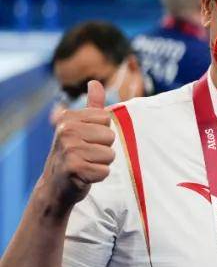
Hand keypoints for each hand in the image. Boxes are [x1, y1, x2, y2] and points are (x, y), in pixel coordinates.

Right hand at [40, 80, 114, 208]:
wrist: (55, 184)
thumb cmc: (74, 153)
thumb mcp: (80, 127)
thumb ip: (92, 105)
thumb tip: (95, 82)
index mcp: (68, 117)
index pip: (106, 118)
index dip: (101, 132)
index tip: (86, 139)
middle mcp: (66, 131)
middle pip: (110, 137)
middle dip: (103, 149)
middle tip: (86, 154)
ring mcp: (69, 149)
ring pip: (110, 155)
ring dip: (101, 163)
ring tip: (86, 164)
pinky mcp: (74, 169)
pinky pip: (105, 171)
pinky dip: (98, 176)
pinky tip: (84, 175)